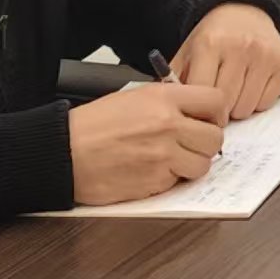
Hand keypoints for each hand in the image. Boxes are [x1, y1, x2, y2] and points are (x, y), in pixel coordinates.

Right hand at [68, 77, 227, 203]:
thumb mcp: (133, 96)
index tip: (208, 120)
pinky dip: (169, 179)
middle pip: (215, 138)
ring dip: (190, 165)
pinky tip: (150, 170)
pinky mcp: (154, 182)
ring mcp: (163, 156)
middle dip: (205, 143)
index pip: (216, 100)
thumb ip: (169, 101)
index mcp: (163, 98)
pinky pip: (178, 182)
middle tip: (190, 144)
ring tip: (169, 159)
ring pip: (202, 165)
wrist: (64, 152)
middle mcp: (168, 125)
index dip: (216, 114)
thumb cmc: (92, 125)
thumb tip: (196, 113)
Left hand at [169, 1, 279, 118]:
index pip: (203, 95)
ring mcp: (265, 54)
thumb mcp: (187, 52)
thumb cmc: (213, 37)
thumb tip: (173, 112)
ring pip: (247, 107)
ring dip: (238, 107)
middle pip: (226, 104)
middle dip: (219, 111)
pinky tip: (250, 87)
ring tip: (233, 92)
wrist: (243, 11)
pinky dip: (257, 102)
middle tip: (216, 104)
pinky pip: (267, 102)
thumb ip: (175, 81)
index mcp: (210, 43)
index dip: (199, 110)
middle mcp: (240, 47)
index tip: (199, 111)